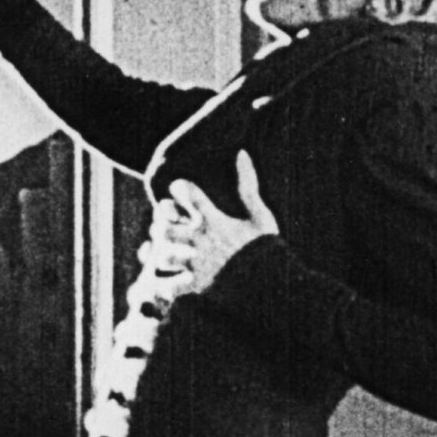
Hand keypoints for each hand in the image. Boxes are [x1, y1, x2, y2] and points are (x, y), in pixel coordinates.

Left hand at [167, 151, 277, 292]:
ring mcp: (197, 262)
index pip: (185, 191)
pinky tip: (171, 282)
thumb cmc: (267, 246)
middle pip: (164, 223)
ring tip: (170, 254)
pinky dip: (168, 285)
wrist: (274, 283)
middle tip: (167, 225)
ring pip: (163, 254)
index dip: (179, 188)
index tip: (181, 192)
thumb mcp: (261, 214)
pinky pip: (171, 285)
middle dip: (162, 223)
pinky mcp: (197, 285)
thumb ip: (248, 185)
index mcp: (213, 218)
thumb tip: (241, 152)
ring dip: (163, 253)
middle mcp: (200, 238)